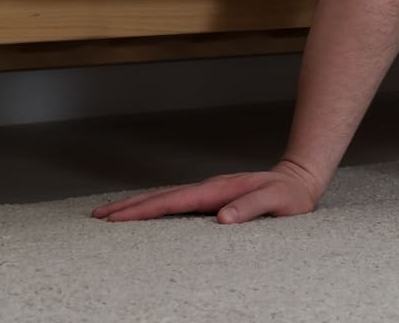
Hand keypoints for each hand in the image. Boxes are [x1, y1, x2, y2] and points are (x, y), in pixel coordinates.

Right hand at [90, 158, 323, 224]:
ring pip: (166, 197)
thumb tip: (222, 218)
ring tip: (108, 214)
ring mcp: (209, 192)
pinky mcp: (212, 198)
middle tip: (96, 217)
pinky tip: (144, 212)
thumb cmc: (291, 195)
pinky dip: (154, 205)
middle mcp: (209, 189)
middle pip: (161, 197)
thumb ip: (252, 208)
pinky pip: (176, 201)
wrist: (301, 179)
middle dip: (128, 207)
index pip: (173, 201)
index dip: (144, 211)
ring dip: (137, 205)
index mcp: (218, 191)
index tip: (116, 219)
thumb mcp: (278, 202)